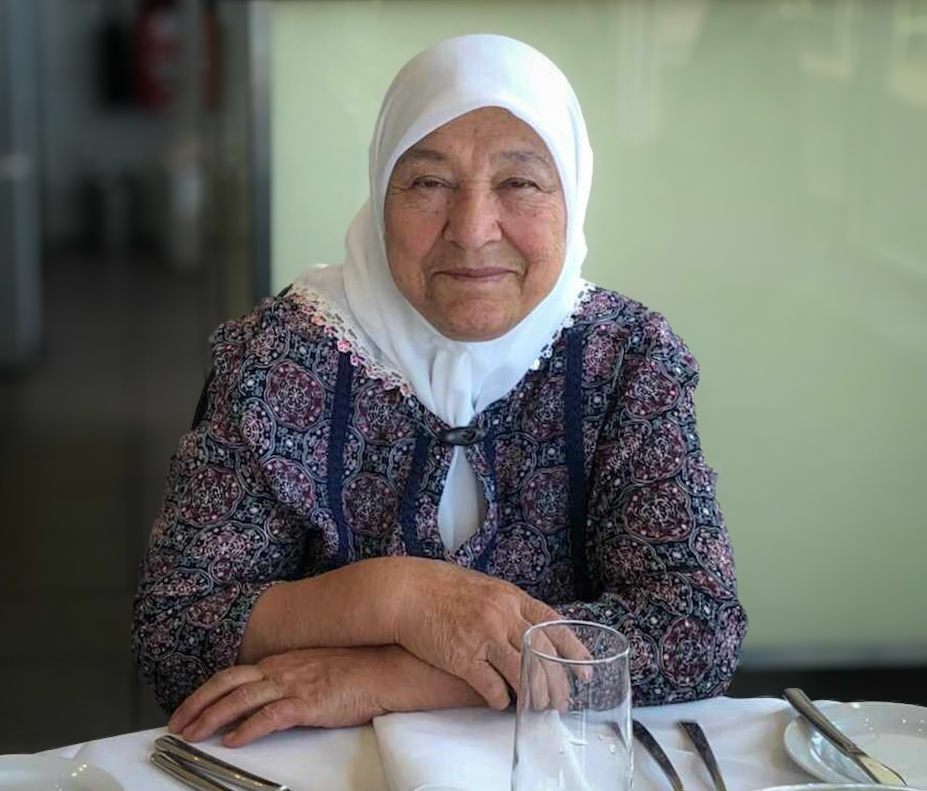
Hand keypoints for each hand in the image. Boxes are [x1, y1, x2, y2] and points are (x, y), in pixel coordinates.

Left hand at [168, 647, 390, 746]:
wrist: (386, 668)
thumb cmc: (358, 669)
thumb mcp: (316, 667)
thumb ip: (292, 677)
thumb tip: (271, 694)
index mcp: (283, 660)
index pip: (234, 673)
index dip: (206, 691)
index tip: (188, 708)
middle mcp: (282, 668)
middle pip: (228, 682)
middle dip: (197, 703)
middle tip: (176, 724)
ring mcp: (294, 683)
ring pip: (241, 698)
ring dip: (212, 716)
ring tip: (192, 734)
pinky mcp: (309, 703)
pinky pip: (270, 716)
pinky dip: (248, 728)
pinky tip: (233, 741)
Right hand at [392, 558, 587, 709]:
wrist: (407, 592)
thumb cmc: (443, 588)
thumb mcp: (485, 587)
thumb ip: (509, 606)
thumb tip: (532, 626)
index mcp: (510, 597)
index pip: (553, 625)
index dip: (573, 650)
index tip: (585, 670)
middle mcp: (502, 616)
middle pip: (542, 655)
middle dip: (557, 683)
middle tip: (562, 701)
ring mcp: (483, 636)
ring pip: (522, 673)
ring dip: (533, 696)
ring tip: (537, 708)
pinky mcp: (462, 657)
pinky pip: (490, 686)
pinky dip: (500, 699)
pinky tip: (501, 703)